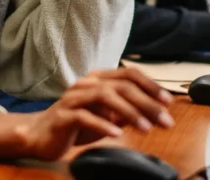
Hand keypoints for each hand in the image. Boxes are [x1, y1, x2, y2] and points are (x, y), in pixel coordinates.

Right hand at [0, 68, 174, 161]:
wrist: (40, 135)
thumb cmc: (75, 125)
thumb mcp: (107, 117)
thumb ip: (127, 112)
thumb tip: (155, 112)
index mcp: (98, 79)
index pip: (129, 75)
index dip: (151, 86)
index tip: (168, 102)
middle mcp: (86, 84)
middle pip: (122, 85)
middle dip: (147, 103)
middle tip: (165, 120)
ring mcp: (73, 98)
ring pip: (105, 97)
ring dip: (130, 112)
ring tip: (146, 128)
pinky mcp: (63, 115)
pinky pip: (85, 116)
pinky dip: (103, 124)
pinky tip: (116, 135)